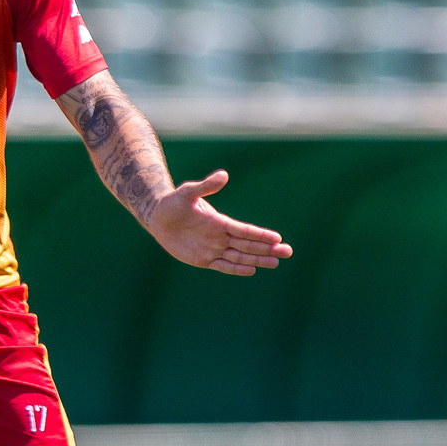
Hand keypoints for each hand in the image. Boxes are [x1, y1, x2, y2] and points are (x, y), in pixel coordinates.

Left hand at [146, 170, 292, 275]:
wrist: (158, 217)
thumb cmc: (173, 203)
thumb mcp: (188, 192)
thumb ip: (206, 186)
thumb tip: (223, 175)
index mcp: (220, 222)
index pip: (245, 230)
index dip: (261, 235)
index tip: (277, 238)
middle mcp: (221, 237)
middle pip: (249, 245)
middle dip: (268, 249)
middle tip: (288, 252)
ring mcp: (213, 249)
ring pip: (240, 257)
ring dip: (258, 260)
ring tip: (276, 262)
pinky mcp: (203, 259)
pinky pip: (223, 266)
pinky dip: (237, 269)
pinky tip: (252, 270)